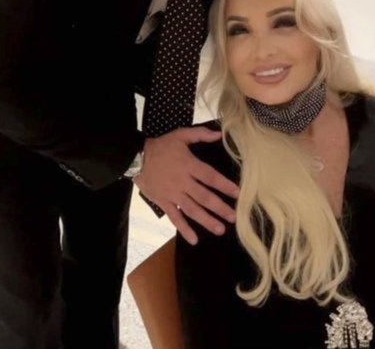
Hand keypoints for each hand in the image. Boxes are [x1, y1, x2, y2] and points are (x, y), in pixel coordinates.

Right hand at [134, 127, 238, 244]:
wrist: (137, 158)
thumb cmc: (161, 146)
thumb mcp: (180, 135)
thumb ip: (200, 134)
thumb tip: (219, 134)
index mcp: (189, 165)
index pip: (210, 177)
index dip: (224, 185)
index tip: (238, 193)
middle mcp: (183, 182)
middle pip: (204, 197)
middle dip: (220, 208)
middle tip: (234, 217)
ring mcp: (173, 194)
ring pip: (192, 210)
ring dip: (206, 221)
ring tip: (220, 230)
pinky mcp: (163, 202)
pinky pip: (174, 218)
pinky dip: (184, 229)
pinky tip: (194, 239)